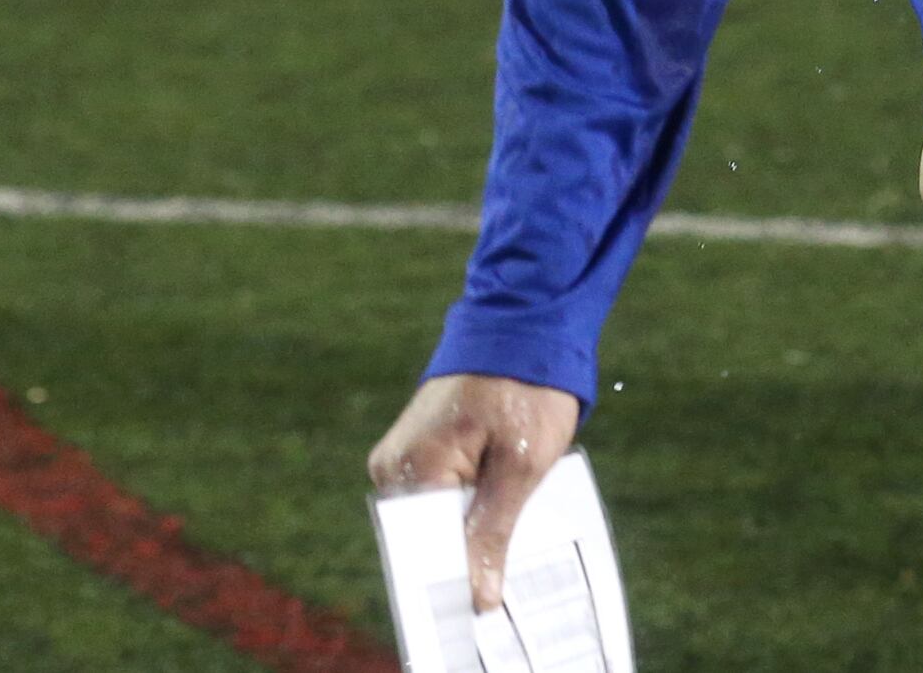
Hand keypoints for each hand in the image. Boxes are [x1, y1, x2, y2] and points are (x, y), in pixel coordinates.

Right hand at [369, 373, 582, 609]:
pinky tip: (501, 504)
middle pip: (428, 536)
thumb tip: (478, 596)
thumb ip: (493, 532)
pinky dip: (469, 502)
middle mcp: (394, 468)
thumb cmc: (527, 386)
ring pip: (437, 516)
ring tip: (510, 525)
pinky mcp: (420, 448)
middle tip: (508, 563)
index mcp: (412, 470)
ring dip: (471, 526)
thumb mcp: (522, 464)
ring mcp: (403, 456)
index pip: (424, 551)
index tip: (485, 599)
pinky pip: (441, 492)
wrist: (526, 322)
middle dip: (467, 552)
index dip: (456, 578)